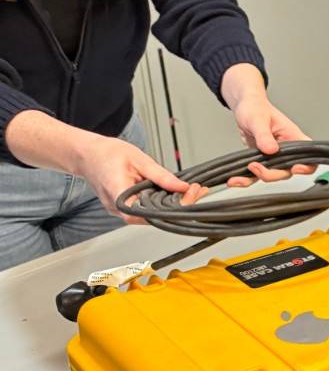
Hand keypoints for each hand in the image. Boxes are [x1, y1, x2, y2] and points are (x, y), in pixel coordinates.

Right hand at [76, 135, 207, 222]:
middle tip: (198, 190)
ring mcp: (120, 210)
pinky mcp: (124, 208)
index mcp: (119, 193)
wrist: (87, 155)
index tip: (189, 192)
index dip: (171, 207)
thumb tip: (182, 187)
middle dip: (180, 205)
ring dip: (174, 204)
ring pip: (152, 214)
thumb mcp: (139, 159)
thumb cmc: (107, 154)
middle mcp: (118, 207)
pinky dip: (163, 202)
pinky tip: (177, 194)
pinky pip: (146, 209)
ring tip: (192, 190)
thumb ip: (161, 175)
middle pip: (154, 216)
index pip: (148, 212)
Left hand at [228, 94, 312, 187]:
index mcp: (293, 137)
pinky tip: (234, 180)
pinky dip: (245, 179)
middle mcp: (286, 150)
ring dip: (256, 178)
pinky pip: (256, 175)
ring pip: (272, 175)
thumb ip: (264, 135)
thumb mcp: (258, 119)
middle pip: (287, 171)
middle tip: (254, 166)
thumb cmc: (256, 108)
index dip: (306, 166)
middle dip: (272, 174)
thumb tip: (270, 150)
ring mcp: (274, 157)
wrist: (244, 107)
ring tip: (238, 178)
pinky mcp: (261, 161)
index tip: (295, 168)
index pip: (309, 156)